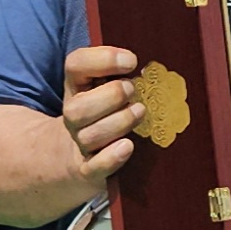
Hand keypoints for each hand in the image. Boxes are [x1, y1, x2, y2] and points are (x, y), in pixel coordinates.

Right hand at [61, 45, 148, 182]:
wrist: (83, 156)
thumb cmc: (108, 111)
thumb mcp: (109, 85)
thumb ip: (123, 70)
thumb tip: (155, 59)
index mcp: (78, 86)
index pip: (75, 65)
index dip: (102, 60)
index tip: (131, 60)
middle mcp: (74, 115)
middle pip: (78, 107)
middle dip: (110, 96)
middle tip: (132, 90)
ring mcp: (80, 144)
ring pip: (89, 136)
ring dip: (118, 122)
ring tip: (140, 112)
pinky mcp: (90, 170)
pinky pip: (95, 167)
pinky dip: (111, 157)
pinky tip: (128, 146)